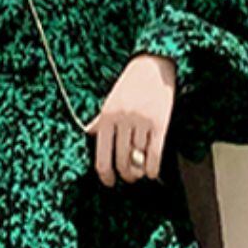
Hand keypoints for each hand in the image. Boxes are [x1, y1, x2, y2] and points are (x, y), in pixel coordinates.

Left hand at [83, 53, 177, 185]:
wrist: (153, 64)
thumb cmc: (130, 84)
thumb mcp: (110, 101)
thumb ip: (100, 121)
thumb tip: (87, 134)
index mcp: (107, 116)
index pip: (102, 156)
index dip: (105, 175)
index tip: (109, 182)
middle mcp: (123, 119)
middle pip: (121, 161)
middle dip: (125, 175)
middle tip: (128, 177)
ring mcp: (142, 121)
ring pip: (138, 159)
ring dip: (139, 172)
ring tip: (140, 173)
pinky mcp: (160, 122)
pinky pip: (155, 154)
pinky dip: (153, 168)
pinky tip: (152, 173)